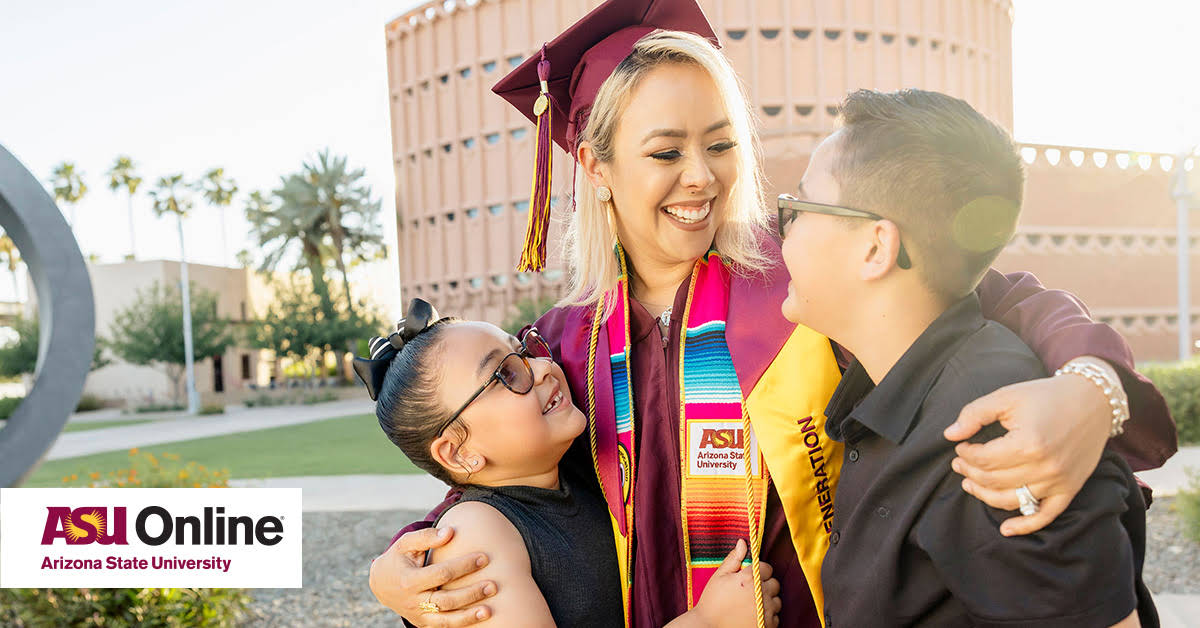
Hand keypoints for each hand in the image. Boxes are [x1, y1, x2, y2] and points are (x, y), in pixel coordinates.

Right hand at [369, 527, 496, 626]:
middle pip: (446, 600)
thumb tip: (450, 532)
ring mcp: (418, 615)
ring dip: (469, 616)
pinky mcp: (423, 623)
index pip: (441, 573)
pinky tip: (478, 618)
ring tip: (489, 610)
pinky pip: (444, 627)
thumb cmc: (398, 559)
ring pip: (446, 620)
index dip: (463, 566)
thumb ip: (427, 537)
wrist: (381, 585)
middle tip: (493, 585)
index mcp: (409, 580)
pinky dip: (461, 625)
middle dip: (471, 593)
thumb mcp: (405, 544)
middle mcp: (413, 601)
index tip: (483, 557)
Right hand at [692, 539, 781, 627]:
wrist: (709, 627)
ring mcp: (765, 610)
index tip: (748, 579)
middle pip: (775, 584)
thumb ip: (734, 558)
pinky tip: (754, 616)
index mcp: (749, 578)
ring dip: (767, 601)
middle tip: (749, 592)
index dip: (758, 572)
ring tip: (751, 605)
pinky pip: (776, 616)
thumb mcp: (719, 576)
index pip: (767, 568)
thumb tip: (743, 542)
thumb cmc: (712, 600)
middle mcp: (760, 593)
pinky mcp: (767, 625)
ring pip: (777, 601)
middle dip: (764, 585)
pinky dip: (768, 616)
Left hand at [943, 371, 1113, 535]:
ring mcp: (1059, 481)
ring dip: (984, 495)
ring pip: (1011, 500)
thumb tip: (949, 435)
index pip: (983, 459)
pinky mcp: (1070, 489)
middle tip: (959, 463)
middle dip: (970, 472)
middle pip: (993, 481)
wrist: (1093, 401)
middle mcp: (1045, 467)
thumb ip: (974, 414)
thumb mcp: (1006, 396)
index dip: (965, 454)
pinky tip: (1006, 529)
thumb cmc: (1046, 396)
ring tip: (970, 483)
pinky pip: (1045, 516)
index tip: (961, 446)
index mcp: (1028, 443)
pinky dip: (1025, 525)